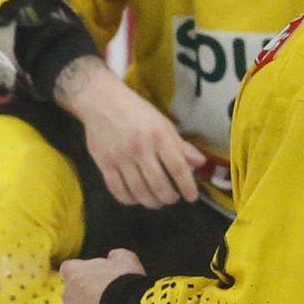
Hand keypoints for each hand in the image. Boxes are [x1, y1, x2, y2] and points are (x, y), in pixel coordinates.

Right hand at [55, 57, 209, 205]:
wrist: (102, 102)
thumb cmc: (138, 112)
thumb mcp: (164, 124)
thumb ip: (181, 145)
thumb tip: (200, 163)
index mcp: (160, 137)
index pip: (178, 168)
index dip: (187, 186)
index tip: (191, 197)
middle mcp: (141, 149)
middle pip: (158, 184)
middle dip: (169, 197)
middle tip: (173, 198)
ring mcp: (121, 158)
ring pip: (139, 191)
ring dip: (151, 202)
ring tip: (157, 202)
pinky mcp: (103, 164)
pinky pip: (117, 189)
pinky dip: (129, 199)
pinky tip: (136, 198)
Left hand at [60, 248, 145, 303]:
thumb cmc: (125, 283)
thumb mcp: (127, 258)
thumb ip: (115, 256)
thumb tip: (112, 257)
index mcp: (74, 274)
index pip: (69, 269)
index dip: (82, 271)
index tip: (94, 275)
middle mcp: (67, 295)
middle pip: (73, 293)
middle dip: (86, 294)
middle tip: (106, 296)